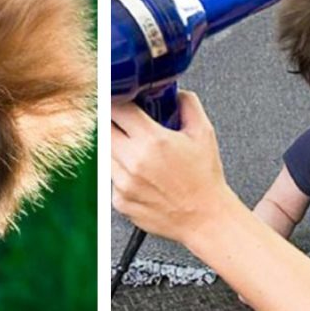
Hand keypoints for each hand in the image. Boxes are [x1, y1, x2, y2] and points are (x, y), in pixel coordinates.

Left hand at [111, 91, 231, 244]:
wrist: (205, 218)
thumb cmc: (205, 180)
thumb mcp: (204, 133)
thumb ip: (187, 104)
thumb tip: (175, 92)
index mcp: (153, 141)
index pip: (118, 108)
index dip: (117, 101)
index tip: (119, 100)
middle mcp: (134, 161)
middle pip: (104, 129)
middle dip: (112, 123)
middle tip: (126, 125)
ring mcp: (123, 183)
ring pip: (105, 154)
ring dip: (116, 149)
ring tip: (139, 154)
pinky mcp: (119, 201)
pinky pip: (109, 179)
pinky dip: (120, 173)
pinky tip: (140, 176)